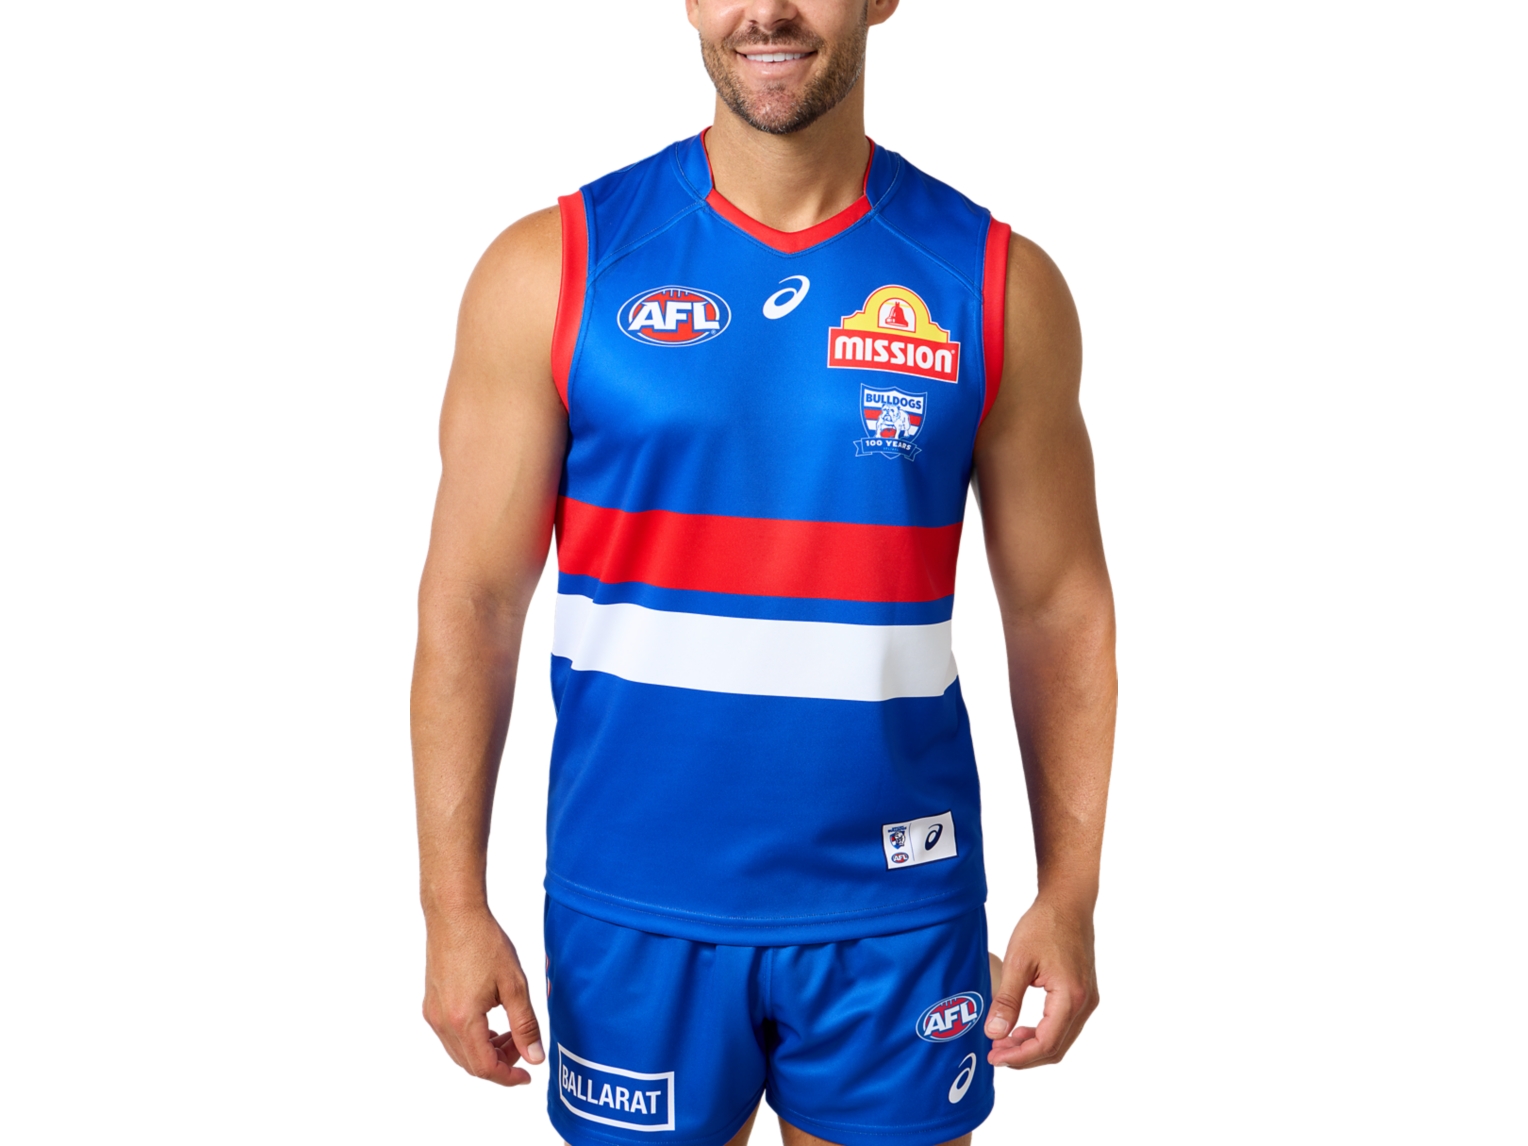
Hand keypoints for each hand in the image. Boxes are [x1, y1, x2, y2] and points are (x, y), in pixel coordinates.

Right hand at [422, 908, 544, 1085]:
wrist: (455, 915)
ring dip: (486, 1051)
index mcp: (463, 1020)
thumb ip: (525, 1024)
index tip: (527, 1075)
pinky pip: (451, 1036)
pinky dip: (473, 1039)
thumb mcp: (514, 985)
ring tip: (511, 1033)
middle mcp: (442, 1022)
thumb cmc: (484, 943)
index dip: (508, 1077)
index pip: (484, 1067)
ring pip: (460, 1052)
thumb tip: (534, 1056)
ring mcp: (433, 1014)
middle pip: (470, 1063)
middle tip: (524, 1047)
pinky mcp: (431, 1004)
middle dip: (500, 1063)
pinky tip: (491, 1021)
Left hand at [985, 898, 1098, 1068]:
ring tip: (1003, 1042)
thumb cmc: (1044, 925)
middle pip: (1056, 1048)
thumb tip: (994, 1033)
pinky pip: (1065, 1025)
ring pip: (1062, 1039)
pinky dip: (1043, 1033)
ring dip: (1033, 1046)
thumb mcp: (1018, 961)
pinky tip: (1020, 1028)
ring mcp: (1087, 999)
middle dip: (1024, 1056)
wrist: (1068, 902)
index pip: (1046, 1044)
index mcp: (1070, 997)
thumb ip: (1007, 1000)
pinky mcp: (1083, 993)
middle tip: (995, 1054)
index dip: (1018, 1056)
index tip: (994, 1058)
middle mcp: (1085, 1003)